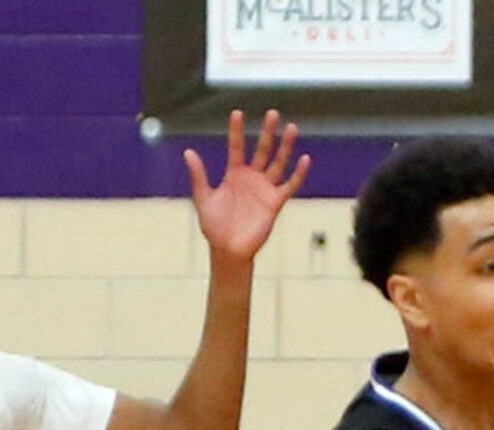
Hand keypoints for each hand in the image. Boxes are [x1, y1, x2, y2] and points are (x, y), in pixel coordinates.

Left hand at [185, 109, 309, 262]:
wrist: (228, 252)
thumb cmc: (214, 228)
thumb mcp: (204, 199)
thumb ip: (198, 176)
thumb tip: (188, 152)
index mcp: (234, 174)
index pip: (237, 147)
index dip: (237, 131)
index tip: (237, 113)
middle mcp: (251, 178)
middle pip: (263, 150)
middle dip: (268, 132)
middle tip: (273, 113)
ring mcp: (264, 190)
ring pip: (278, 163)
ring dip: (286, 146)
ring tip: (292, 128)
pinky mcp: (275, 203)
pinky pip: (290, 185)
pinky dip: (298, 174)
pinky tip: (305, 159)